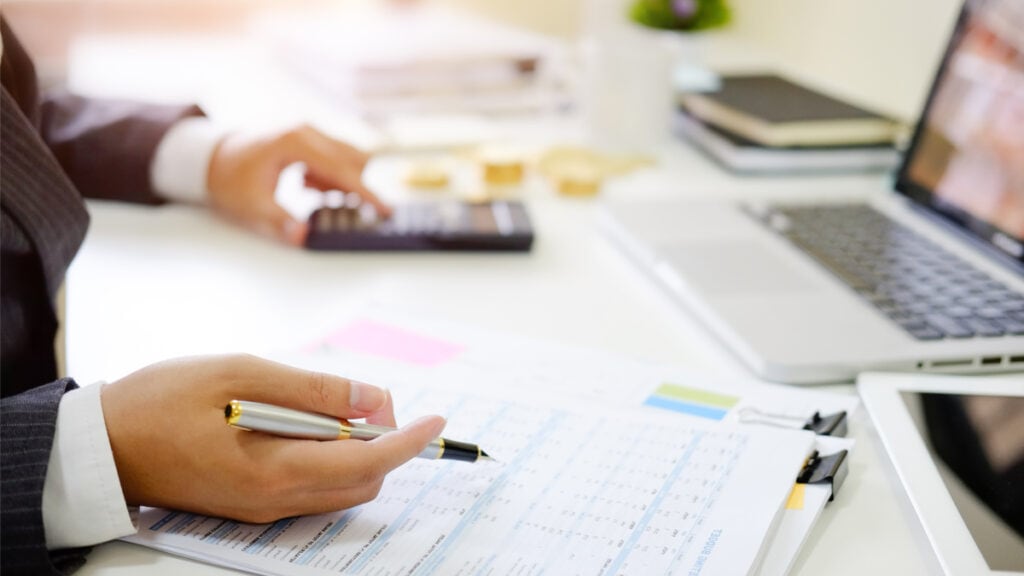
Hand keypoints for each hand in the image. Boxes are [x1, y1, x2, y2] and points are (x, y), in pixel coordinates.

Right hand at [100, 354, 443, 522]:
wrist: (102, 446)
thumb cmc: (161, 402)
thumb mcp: (240, 373)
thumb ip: (313, 389)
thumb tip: (372, 398)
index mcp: (274, 469)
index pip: (368, 461)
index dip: (409, 440)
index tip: (436, 420)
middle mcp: (276, 499)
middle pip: (363, 479)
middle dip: (384, 441)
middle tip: (367, 399)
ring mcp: (265, 507)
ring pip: (341, 486)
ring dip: (357, 450)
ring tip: (332, 407)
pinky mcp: (254, 504)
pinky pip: (313, 487)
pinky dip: (329, 457)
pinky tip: (306, 424)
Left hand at [206, 125, 391, 245]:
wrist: (212, 157)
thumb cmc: (230, 178)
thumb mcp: (252, 205)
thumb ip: (281, 221)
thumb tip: (301, 237)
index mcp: (296, 142)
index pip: (342, 170)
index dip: (366, 193)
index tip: (385, 209)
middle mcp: (307, 130)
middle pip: (354, 157)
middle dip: (353, 186)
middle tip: (338, 206)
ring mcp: (310, 131)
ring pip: (348, 156)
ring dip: (340, 180)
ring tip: (311, 192)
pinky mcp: (310, 137)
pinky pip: (336, 156)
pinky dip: (331, 175)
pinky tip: (307, 184)